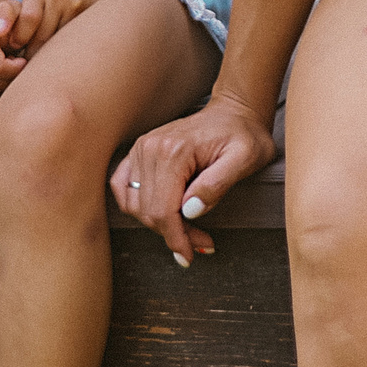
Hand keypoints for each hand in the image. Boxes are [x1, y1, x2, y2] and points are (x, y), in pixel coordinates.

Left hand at [11, 0, 113, 58]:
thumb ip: (24, 14)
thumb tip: (8, 43)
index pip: (29, 19)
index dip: (19, 39)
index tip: (15, 48)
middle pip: (44, 36)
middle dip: (32, 54)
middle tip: (27, 62)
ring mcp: (78, 7)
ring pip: (60, 43)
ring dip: (51, 56)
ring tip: (45, 61)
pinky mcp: (93, 16)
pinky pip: (76, 40)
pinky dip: (68, 49)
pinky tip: (64, 53)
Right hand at [112, 94, 278, 264]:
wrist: (234, 111)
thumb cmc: (243, 135)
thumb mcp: (245, 158)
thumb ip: (217, 184)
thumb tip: (190, 211)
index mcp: (174, 151)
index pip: (163, 209)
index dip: (176, 239)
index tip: (190, 255)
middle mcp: (150, 148)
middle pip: (148, 210)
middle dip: (173, 235)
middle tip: (201, 244)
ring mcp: (141, 148)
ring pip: (135, 203)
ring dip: (157, 224)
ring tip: (187, 230)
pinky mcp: (139, 151)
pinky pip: (122, 186)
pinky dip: (134, 205)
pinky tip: (157, 214)